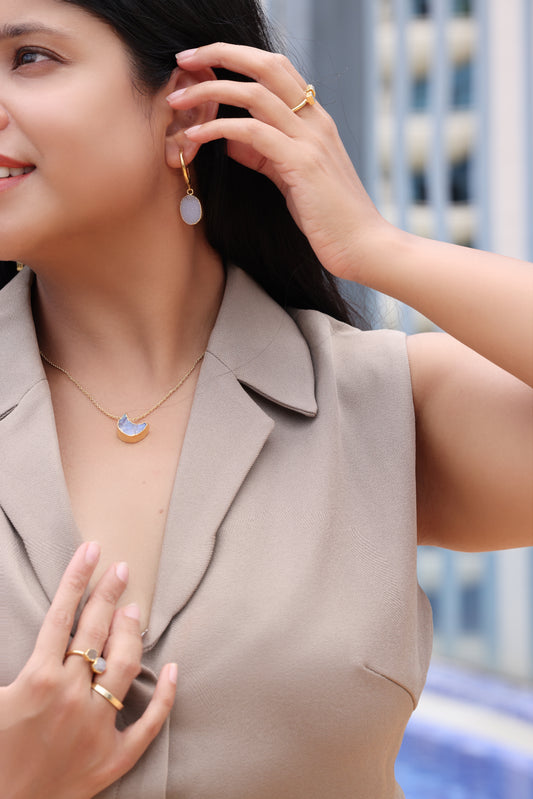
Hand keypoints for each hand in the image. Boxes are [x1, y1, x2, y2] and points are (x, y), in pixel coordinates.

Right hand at [0, 542, 176, 798]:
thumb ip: (5, 660)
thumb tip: (33, 637)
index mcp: (36, 681)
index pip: (61, 616)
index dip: (77, 579)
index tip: (91, 551)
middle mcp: (71, 697)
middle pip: (95, 632)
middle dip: (108, 595)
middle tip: (122, 569)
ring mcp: (95, 727)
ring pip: (123, 667)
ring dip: (130, 633)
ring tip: (134, 610)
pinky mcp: (112, 758)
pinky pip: (147, 724)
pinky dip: (163, 696)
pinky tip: (172, 669)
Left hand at [168, 43, 387, 281]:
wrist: (363, 245)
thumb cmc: (328, 217)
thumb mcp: (291, 178)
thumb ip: (264, 154)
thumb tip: (230, 139)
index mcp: (315, 120)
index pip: (275, 69)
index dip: (236, 57)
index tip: (201, 62)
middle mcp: (315, 120)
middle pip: (265, 65)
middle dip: (220, 54)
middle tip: (183, 60)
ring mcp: (310, 139)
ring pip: (254, 93)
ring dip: (210, 92)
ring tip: (178, 101)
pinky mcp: (302, 163)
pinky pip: (252, 132)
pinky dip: (219, 129)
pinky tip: (195, 137)